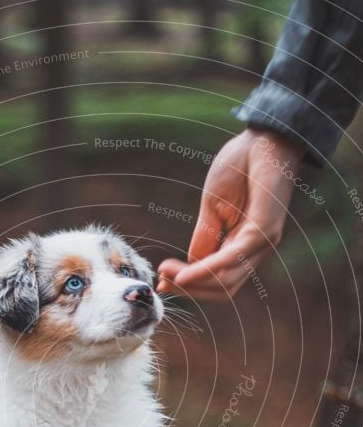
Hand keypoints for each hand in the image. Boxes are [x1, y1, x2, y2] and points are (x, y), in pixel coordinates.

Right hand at [156, 128, 304, 300]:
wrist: (264, 137)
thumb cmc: (241, 167)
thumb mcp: (213, 208)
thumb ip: (203, 238)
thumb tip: (187, 267)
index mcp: (242, 246)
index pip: (216, 279)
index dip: (188, 285)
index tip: (161, 282)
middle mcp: (254, 251)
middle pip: (221, 289)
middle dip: (189, 289)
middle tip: (162, 281)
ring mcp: (262, 243)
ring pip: (225, 282)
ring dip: (193, 283)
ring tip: (168, 274)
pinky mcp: (264, 231)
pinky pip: (230, 261)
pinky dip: (205, 271)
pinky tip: (184, 274)